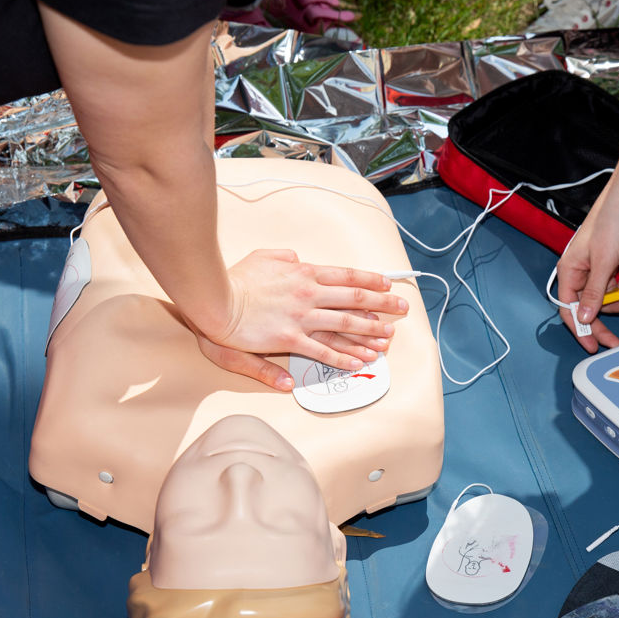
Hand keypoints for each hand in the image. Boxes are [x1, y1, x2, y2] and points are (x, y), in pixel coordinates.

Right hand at [192, 249, 407, 389]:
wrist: (216, 300)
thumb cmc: (237, 279)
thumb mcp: (263, 257)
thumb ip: (284, 256)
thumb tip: (297, 256)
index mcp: (304, 273)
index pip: (346, 276)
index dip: (370, 281)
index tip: (387, 284)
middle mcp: (308, 294)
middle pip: (354, 300)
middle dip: (382, 305)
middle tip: (402, 309)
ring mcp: (301, 318)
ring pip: (344, 326)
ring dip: (370, 333)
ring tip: (388, 339)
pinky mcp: (289, 339)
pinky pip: (323, 350)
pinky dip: (343, 356)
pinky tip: (359, 361)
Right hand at [555, 198, 618, 352]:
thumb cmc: (610, 223)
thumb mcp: (603, 263)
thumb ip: (594, 293)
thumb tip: (586, 318)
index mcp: (568, 272)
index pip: (569, 310)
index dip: (580, 330)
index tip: (592, 346)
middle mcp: (577, 273)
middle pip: (587, 307)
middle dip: (604, 318)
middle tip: (616, 338)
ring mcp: (592, 269)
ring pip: (602, 298)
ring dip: (618, 300)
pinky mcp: (606, 264)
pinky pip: (611, 286)